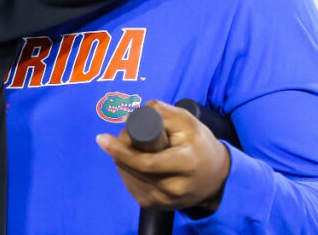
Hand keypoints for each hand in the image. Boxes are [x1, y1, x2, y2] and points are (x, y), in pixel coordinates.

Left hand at [96, 100, 230, 212]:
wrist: (215, 177)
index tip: (101, 138)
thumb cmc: (198, 144)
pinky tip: (133, 162)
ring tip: (133, 148)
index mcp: (186, 164)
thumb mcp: (185, 121)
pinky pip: (132, 186)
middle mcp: (175, 188)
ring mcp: (165, 201)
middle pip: (133, 168)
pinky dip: (128, 171)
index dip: (120, 150)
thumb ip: (158, 112)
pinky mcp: (157, 206)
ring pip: (129, 177)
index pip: (145, 162)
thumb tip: (127, 117)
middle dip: (120, 149)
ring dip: (122, 160)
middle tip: (120, 136)